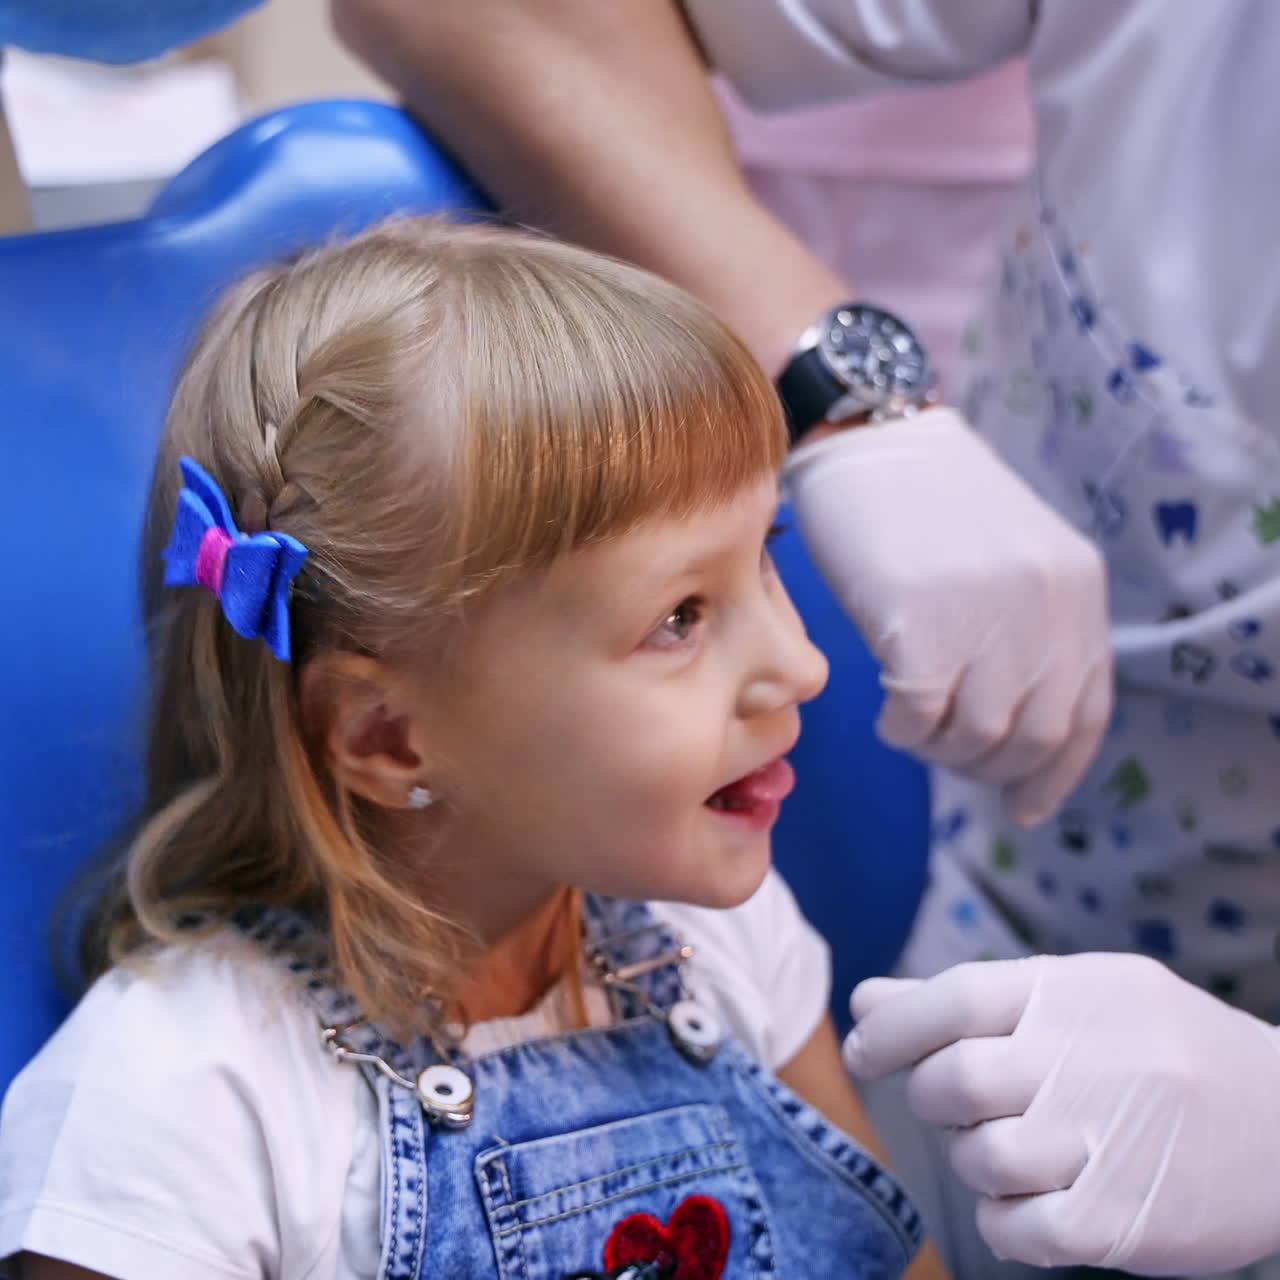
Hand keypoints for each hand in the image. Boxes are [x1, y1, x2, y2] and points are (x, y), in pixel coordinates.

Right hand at [783, 406, 1111, 825]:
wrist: (865, 438)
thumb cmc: (924, 501)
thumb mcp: (1010, 557)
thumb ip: (1031, 627)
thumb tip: (1015, 725)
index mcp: (1077, 587)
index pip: (1086, 711)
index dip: (1057, 771)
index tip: (1027, 805)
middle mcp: (1045, 603)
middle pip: (1032, 736)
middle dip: (989, 767)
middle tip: (948, 754)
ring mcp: (985, 611)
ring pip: (977, 737)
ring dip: (940, 748)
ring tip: (913, 723)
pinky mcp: (920, 621)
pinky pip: (918, 718)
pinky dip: (901, 731)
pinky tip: (886, 711)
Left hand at [844, 954, 1279, 1274]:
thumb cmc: (1160, 1048)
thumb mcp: (1076, 995)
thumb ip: (969, 998)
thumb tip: (866, 1002)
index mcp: (1072, 994)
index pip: (954, 997)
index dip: (892, 1026)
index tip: (865, 1049)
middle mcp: (1088, 1061)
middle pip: (954, 1081)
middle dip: (930, 1096)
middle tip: (950, 1103)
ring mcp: (1108, 1142)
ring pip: (980, 1156)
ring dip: (971, 1158)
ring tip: (1006, 1147)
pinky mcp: (1122, 1220)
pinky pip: (1016, 1228)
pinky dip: (1003, 1219)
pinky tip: (1029, 1199)